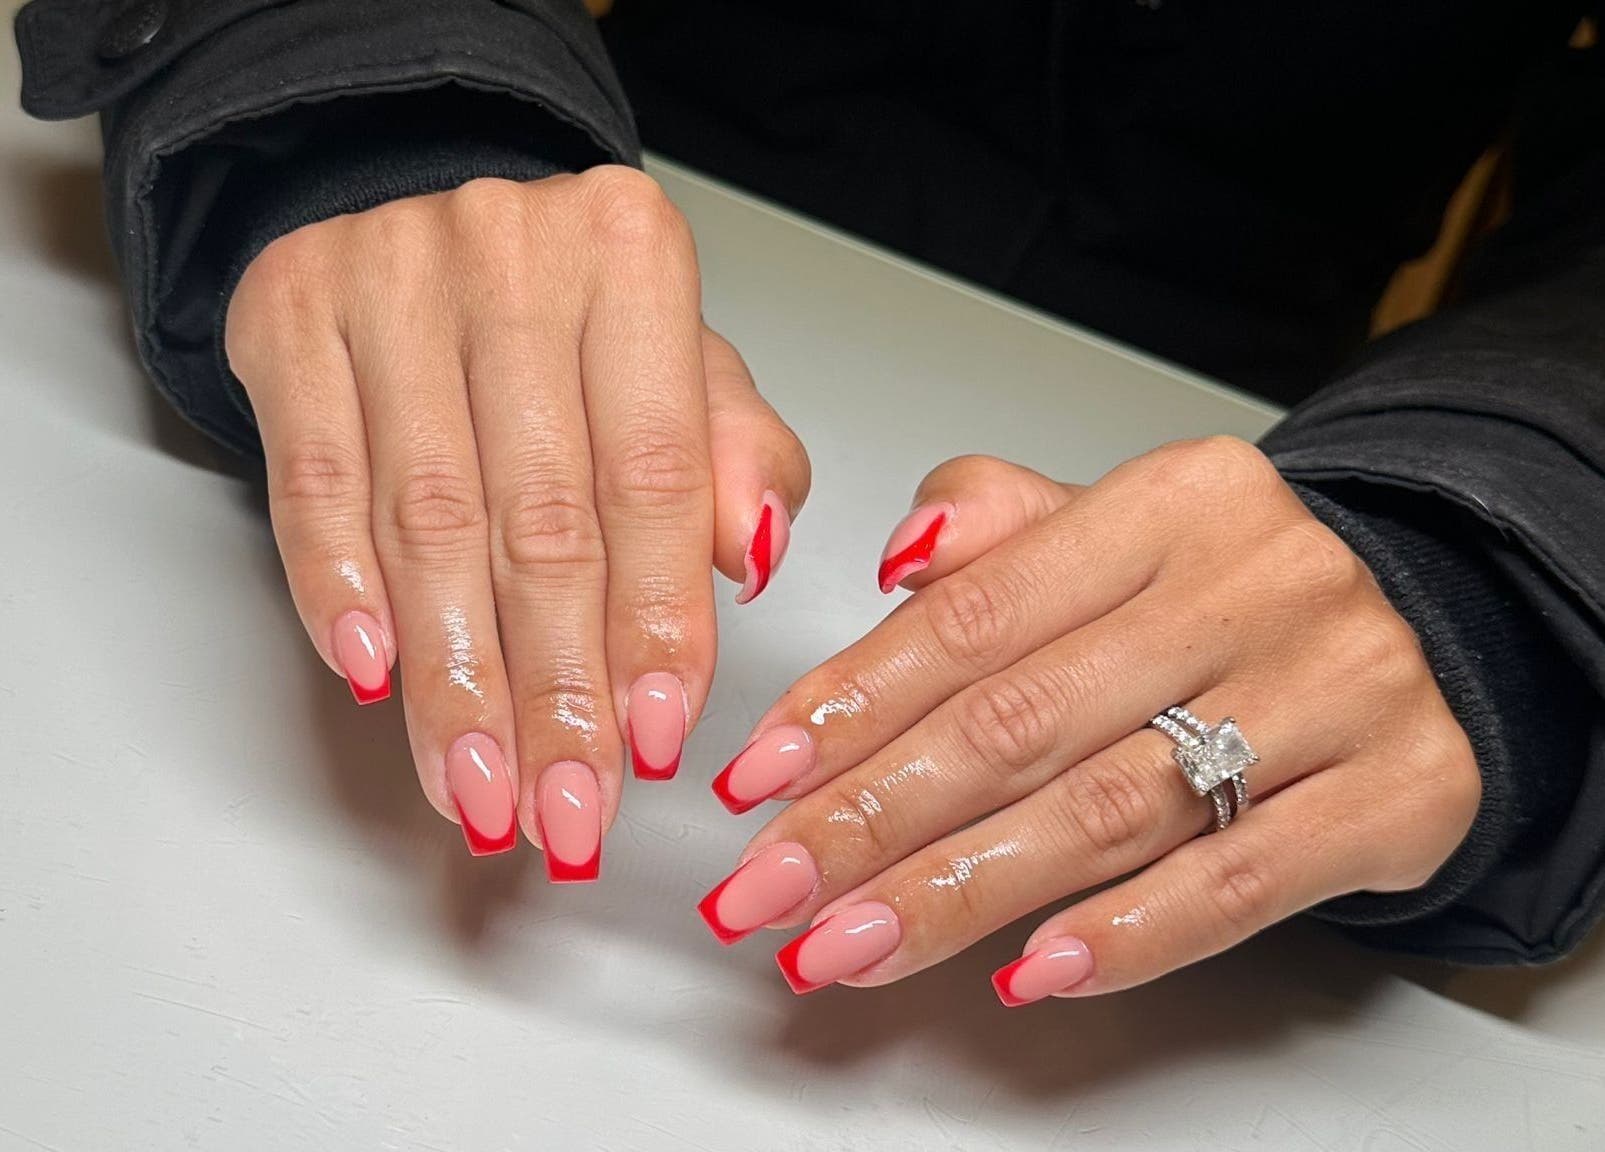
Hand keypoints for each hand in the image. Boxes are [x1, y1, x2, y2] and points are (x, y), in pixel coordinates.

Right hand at [225, 167, 808, 871]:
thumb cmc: (565, 312)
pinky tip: (376, 677)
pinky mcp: (292, 314)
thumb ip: (734, 457)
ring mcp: (390, 277)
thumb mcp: (678, 361)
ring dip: (456, 678)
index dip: (655, 624)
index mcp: (631, 260)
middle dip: (554, 689)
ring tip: (480, 785)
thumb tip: (755, 554)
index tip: (657, 739)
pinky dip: (340, 590)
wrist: (414, 198)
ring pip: (427, 520)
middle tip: (564, 807)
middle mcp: (513, 256)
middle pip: (541, 518)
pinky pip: (314, 480)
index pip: (655, 478)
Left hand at [696, 439, 1477, 999]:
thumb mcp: (1117, 525)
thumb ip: (998, 524)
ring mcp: (1336, 689)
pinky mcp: (1396, 793)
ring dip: (961, 893)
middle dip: (875, 820)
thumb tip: (898, 559)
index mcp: (1169, 503)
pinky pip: (1236, 883)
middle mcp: (1257, 584)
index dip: (853, 705)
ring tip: (853, 944)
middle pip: (1023, 722)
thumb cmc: (1231, 588)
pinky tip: (1026, 972)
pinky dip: (1123, 935)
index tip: (761, 778)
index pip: (976, 615)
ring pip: (1108, 811)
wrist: (1426, 622)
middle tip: (773, 888)